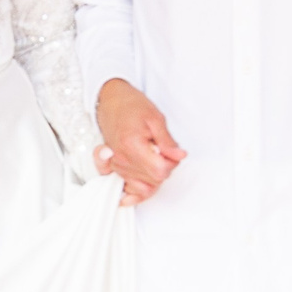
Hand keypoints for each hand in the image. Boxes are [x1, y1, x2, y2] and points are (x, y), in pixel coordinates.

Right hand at [95, 79, 185, 204]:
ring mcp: (115, 165)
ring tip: (152, 159)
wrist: (111, 101)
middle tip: (162, 152)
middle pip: (153, 181)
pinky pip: (126, 188)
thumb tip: (180, 156)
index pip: (160, 172)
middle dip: (163, 169)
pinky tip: (142, 183)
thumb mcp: (156, 118)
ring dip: (153, 177)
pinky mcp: (112, 168)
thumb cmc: (132, 106)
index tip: (171, 152)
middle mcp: (121, 159)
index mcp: (132, 146)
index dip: (171, 163)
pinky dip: (136, 190)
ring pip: (143, 187)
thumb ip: (168, 141)